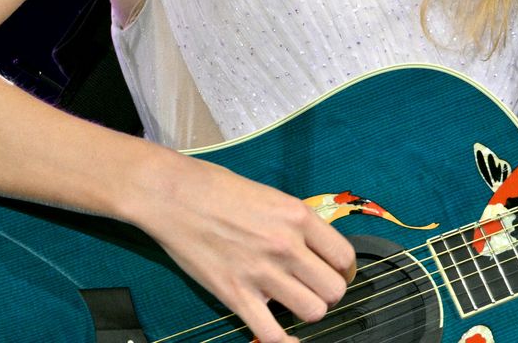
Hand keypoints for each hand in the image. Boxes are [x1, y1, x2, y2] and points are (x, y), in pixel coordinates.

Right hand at [131, 155, 357, 342]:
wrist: (174, 196)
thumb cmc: (218, 189)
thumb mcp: (272, 196)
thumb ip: (297, 224)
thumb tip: (316, 249)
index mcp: (298, 217)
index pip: (344, 257)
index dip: (343, 270)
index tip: (334, 272)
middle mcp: (286, 245)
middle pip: (334, 290)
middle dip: (327, 292)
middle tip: (312, 287)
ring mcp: (261, 272)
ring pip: (313, 312)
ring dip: (307, 310)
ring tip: (294, 301)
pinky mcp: (235, 295)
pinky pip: (272, 334)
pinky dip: (284, 342)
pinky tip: (287, 337)